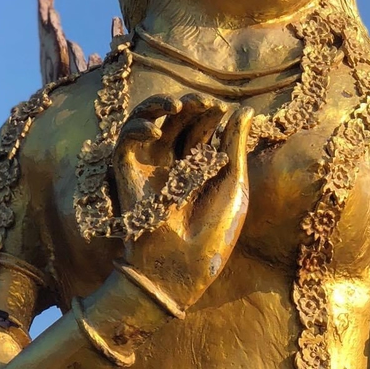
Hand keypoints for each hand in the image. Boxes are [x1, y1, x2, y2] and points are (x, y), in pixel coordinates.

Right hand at [112, 93, 253, 307]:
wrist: (184, 264)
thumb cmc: (215, 231)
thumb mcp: (233, 182)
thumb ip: (234, 144)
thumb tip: (243, 109)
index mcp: (200, 168)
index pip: (201, 128)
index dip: (209, 114)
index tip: (222, 109)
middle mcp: (173, 164)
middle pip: (177, 122)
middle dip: (191, 107)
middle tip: (206, 104)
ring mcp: (149, 167)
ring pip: (148, 123)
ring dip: (161, 106)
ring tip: (180, 104)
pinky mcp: (127, 174)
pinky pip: (125, 141)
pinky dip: (138, 127)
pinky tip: (158, 129)